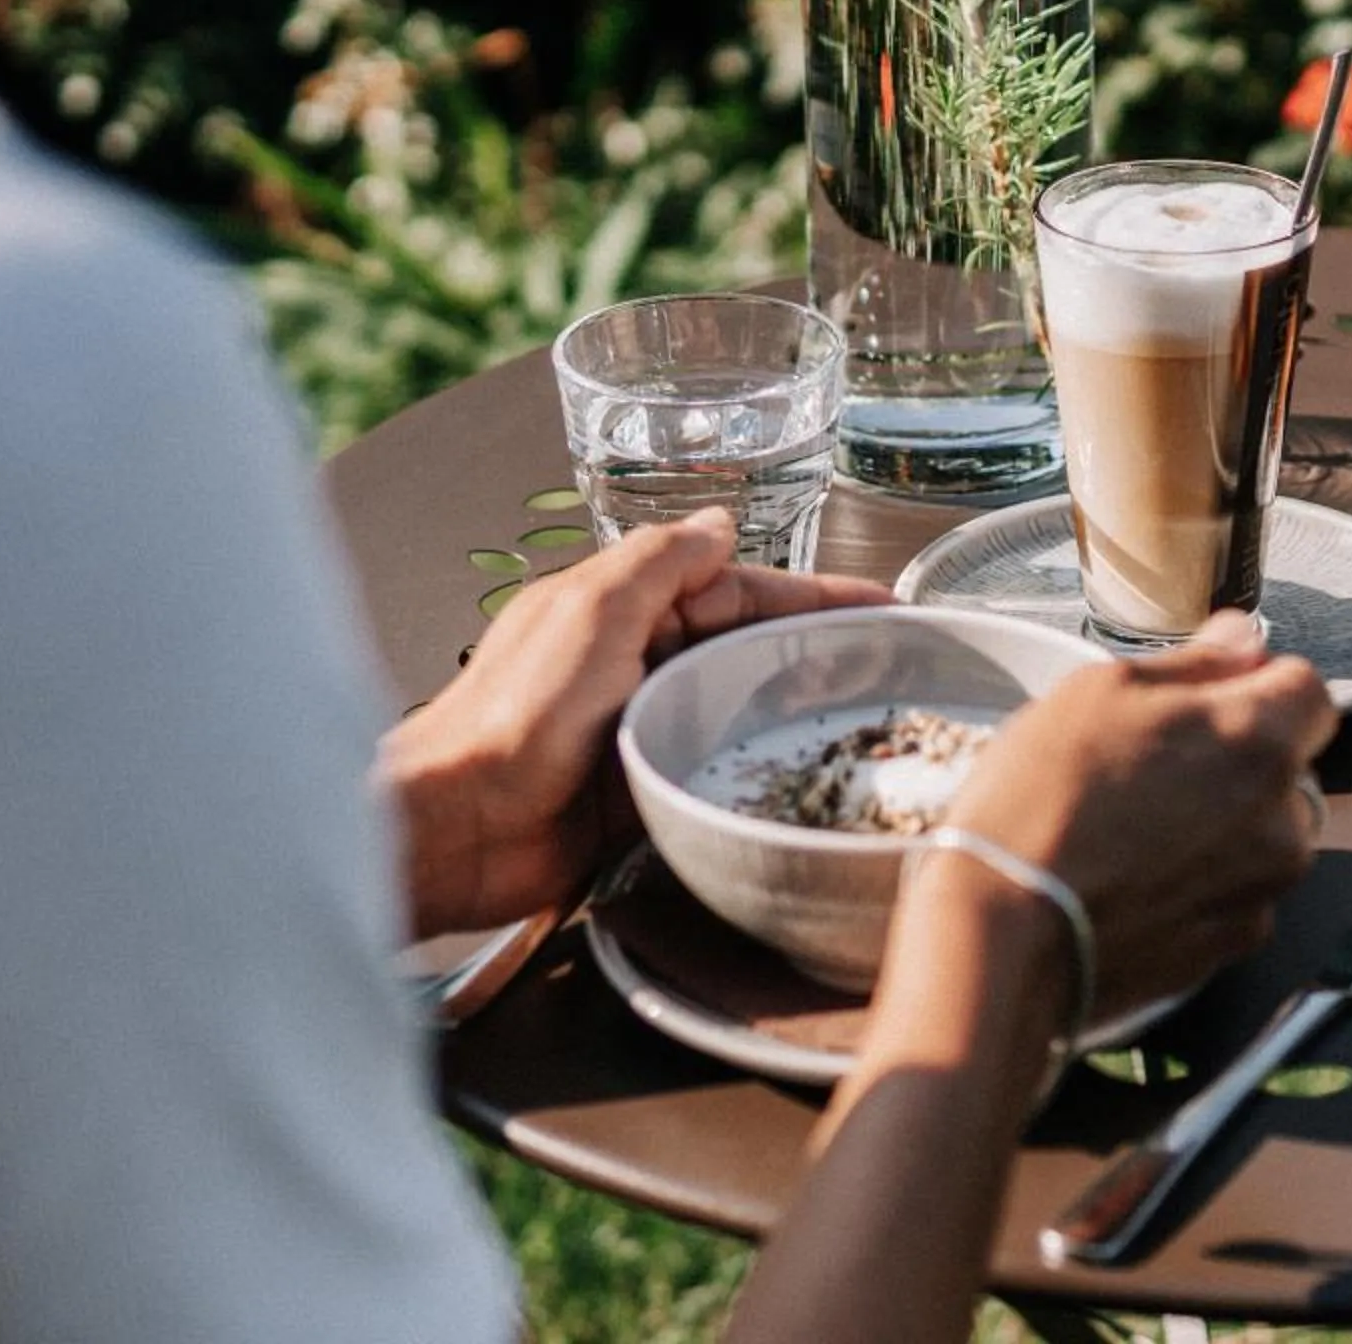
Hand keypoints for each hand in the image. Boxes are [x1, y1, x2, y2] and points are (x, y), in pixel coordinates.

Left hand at [377, 509, 890, 937]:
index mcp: (623, 608)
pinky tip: (806, 780)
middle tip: (894, 667)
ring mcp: (643, 730)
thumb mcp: (590, 608)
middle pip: (747, 647)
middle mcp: (638, 664)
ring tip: (872, 723)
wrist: (457, 827)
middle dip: (817, 652)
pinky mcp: (644, 794)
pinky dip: (755, 771)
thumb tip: (718, 524)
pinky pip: (714, 771)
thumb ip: (657, 561)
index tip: (877, 604)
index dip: (810, 595)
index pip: (737, 588)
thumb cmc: (511, 715)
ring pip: (738, 710)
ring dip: (794, 713)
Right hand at [922, 611, 1337, 1016]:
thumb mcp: (1100, 691)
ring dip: (1224, 821)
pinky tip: (1137, 877)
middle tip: (1152, 762)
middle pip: (1288, 765)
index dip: (1258, 681)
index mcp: (1258, 741)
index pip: (1307, 688)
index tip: (1208, 692)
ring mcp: (1262, 891)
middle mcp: (1282, 821)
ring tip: (1136, 828)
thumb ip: (1194, 662)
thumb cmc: (1041, 800)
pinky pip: (1237, 892)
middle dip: (1238, 756)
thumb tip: (1243, 639)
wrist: (1002, 933)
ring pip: (1264, 832)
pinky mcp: (1233, 947)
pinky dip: (1203, 880)